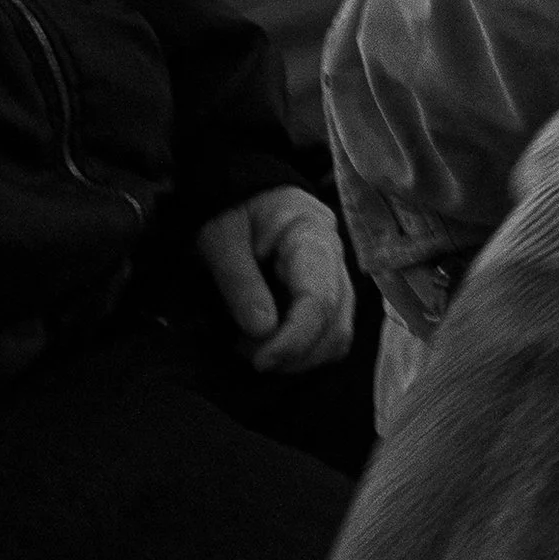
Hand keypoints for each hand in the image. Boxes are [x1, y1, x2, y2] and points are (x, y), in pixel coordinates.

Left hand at [197, 186, 354, 373]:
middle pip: (335, 325)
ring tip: (253, 350)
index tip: (261, 360)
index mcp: (311, 234)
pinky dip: (301, 353)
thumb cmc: (233, 212)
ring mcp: (337, 280)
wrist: (244, 199)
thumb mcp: (221, 237)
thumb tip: (262, 330)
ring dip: (297, 358)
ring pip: (336, 338)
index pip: (319, 298)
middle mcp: (335, 259)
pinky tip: (269, 346)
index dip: (295, 339)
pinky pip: (328, 338)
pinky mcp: (331, 299)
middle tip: (247, 354)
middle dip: (294, 354)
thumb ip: (239, 279)